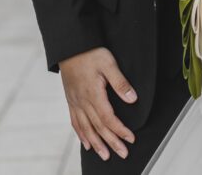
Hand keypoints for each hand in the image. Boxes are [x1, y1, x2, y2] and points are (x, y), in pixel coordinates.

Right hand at [58, 47, 137, 161]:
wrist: (69, 47)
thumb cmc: (89, 53)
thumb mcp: (108, 63)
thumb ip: (120, 82)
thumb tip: (132, 99)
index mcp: (93, 93)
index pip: (108, 118)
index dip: (120, 130)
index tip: (130, 138)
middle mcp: (82, 101)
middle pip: (98, 127)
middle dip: (111, 142)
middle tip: (122, 153)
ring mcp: (75, 102)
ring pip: (86, 128)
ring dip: (96, 143)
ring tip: (104, 155)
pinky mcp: (71, 100)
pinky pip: (75, 122)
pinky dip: (81, 134)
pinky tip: (86, 143)